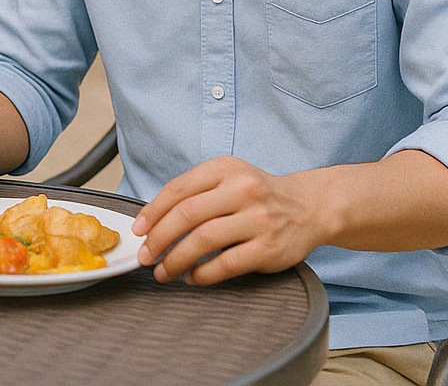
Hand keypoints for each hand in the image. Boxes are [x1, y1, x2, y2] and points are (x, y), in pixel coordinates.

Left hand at [133, 155, 324, 285]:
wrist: (309, 206)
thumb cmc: (258, 195)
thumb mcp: (229, 177)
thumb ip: (196, 192)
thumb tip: (152, 221)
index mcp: (225, 169)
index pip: (178, 189)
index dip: (152, 212)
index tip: (138, 230)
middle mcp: (242, 190)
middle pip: (186, 215)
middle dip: (158, 239)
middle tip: (146, 256)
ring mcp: (257, 219)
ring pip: (203, 240)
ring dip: (176, 259)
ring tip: (163, 271)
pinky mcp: (268, 248)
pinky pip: (226, 264)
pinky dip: (203, 274)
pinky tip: (192, 277)